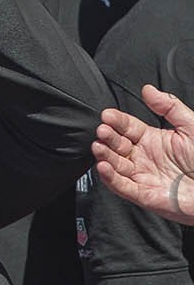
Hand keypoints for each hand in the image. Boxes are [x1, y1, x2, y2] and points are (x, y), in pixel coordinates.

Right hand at [93, 85, 193, 225]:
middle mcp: (144, 157)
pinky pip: (121, 186)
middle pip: (116, 145)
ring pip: (115, 165)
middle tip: (103, 130)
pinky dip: (109, 177)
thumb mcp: (191, 126)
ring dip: (104, 155)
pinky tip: (103, 166)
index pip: (127, 127)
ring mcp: (142, 175)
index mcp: (153, 140)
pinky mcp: (143, 194)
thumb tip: (148, 89)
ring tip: (99, 146)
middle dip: (107, 137)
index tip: (107, 115)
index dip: (116, 120)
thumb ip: (169, 106)